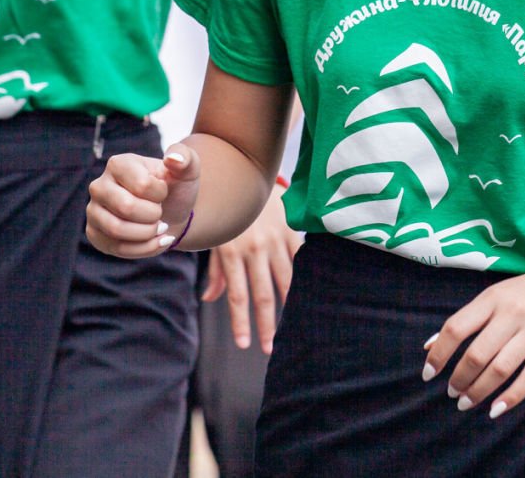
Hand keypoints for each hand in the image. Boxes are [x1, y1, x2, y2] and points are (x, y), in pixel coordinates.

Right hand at [85, 145, 199, 256]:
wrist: (171, 213)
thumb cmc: (175, 188)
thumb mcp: (187, 170)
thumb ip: (185, 158)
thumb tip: (173, 158)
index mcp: (118, 164)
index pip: (141, 185)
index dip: (160, 193)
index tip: (163, 191)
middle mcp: (99, 186)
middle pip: (126, 207)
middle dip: (153, 215)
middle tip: (160, 212)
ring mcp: (93, 211)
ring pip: (117, 230)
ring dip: (148, 233)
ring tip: (159, 227)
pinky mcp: (95, 234)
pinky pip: (117, 248)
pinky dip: (144, 248)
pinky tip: (156, 240)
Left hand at [201, 185, 300, 353]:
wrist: (246, 174)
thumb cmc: (227, 212)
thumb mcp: (216, 238)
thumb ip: (217, 270)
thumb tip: (210, 298)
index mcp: (232, 252)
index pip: (237, 296)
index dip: (241, 322)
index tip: (245, 344)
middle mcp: (254, 249)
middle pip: (263, 295)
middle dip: (266, 325)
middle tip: (269, 349)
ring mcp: (275, 240)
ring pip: (286, 281)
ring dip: (291, 307)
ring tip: (295, 329)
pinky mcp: (291, 231)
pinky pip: (302, 259)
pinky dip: (308, 277)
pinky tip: (314, 295)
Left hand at [421, 250, 524, 418]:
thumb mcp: (499, 294)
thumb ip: (468, 318)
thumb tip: (430, 344)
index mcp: (493, 298)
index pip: (456, 328)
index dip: (439, 354)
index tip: (428, 374)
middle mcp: (512, 313)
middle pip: (476, 354)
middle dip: (459, 379)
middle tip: (452, 393)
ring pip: (500, 369)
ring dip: (479, 391)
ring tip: (467, 403)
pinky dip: (511, 397)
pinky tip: (497, 409)